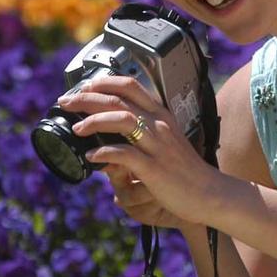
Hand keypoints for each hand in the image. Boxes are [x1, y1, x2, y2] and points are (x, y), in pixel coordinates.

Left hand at [57, 75, 228, 227]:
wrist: (210, 193)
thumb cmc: (186, 171)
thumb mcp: (167, 142)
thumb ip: (144, 133)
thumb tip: (114, 133)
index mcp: (161, 116)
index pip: (131, 85)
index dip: (104, 82)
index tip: (84, 87)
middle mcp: (159, 126)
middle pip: (119, 100)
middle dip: (87, 98)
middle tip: (66, 102)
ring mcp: (157, 146)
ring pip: (121, 120)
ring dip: (94, 121)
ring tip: (77, 128)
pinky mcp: (154, 168)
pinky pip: (124, 154)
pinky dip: (104, 153)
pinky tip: (92, 158)